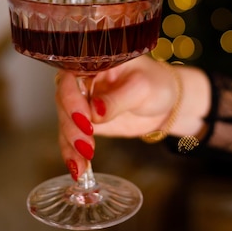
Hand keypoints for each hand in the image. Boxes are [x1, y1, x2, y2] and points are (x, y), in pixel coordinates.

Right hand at [55, 55, 211, 177]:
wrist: (167, 103)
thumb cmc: (156, 84)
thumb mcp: (141, 88)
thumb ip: (117, 99)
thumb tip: (94, 112)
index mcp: (95, 61)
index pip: (72, 76)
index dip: (72, 98)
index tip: (85, 119)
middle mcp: (84, 80)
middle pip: (64, 101)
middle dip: (71, 125)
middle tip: (86, 144)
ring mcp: (84, 102)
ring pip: (65, 122)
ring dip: (70, 144)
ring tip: (81, 163)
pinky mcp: (87, 123)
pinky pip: (73, 137)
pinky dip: (73, 154)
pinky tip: (78, 169)